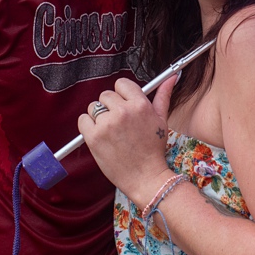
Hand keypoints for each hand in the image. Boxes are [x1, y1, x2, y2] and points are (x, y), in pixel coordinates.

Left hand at [80, 76, 176, 206]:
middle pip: (105, 95)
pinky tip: (100, 136)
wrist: (145, 177)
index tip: (123, 105)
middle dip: (110, 107)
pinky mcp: (94, 137)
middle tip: (119, 124)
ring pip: (93, 107)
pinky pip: (83, 120)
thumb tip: (171, 77)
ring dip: (98, 117)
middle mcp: (123, 112)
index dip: (121, 94)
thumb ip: (163, 96)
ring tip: (110, 132)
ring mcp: (107, 124)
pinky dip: (87, 127)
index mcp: (140, 105)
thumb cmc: (153, 149)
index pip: (121, 84)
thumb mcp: (162, 120)